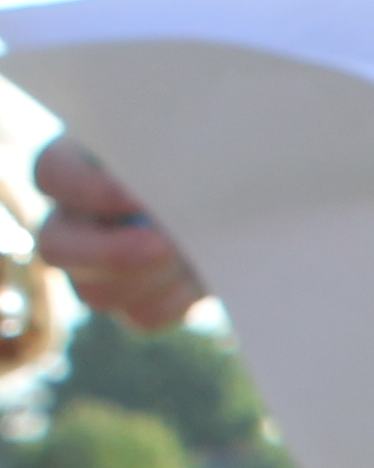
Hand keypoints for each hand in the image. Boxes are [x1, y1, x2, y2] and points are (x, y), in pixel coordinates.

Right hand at [30, 139, 205, 328]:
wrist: (227, 209)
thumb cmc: (196, 165)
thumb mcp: (181, 151)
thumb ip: (164, 156)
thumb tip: (169, 174)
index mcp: (74, 169)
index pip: (52, 173)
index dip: (87, 190)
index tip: (134, 196)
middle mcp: (70, 222)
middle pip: (56, 248)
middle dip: (114, 253)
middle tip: (164, 245)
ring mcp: (93, 270)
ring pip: (97, 293)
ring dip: (154, 279)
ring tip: (193, 256)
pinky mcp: (130, 303)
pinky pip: (143, 316)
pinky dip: (177, 301)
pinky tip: (200, 279)